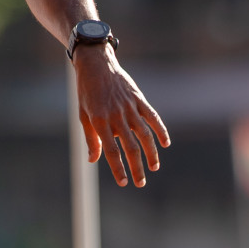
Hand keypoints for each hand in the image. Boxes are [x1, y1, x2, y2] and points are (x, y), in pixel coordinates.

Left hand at [72, 47, 169, 187]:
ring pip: (145, 135)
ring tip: (154, 168)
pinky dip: (161, 131)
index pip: (111, 151)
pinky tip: (165, 144)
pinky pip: (153, 117)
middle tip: (141, 183)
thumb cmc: (86, 91)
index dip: (118, 168)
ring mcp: (129, 107)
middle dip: (137, 167)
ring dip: (151, 154)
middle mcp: (116, 115)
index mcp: (100, 121)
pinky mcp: (139, 99)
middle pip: (130, 147)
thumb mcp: (83, 115)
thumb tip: (93, 160)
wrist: (96, 64)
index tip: (124, 183)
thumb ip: (91, 138)